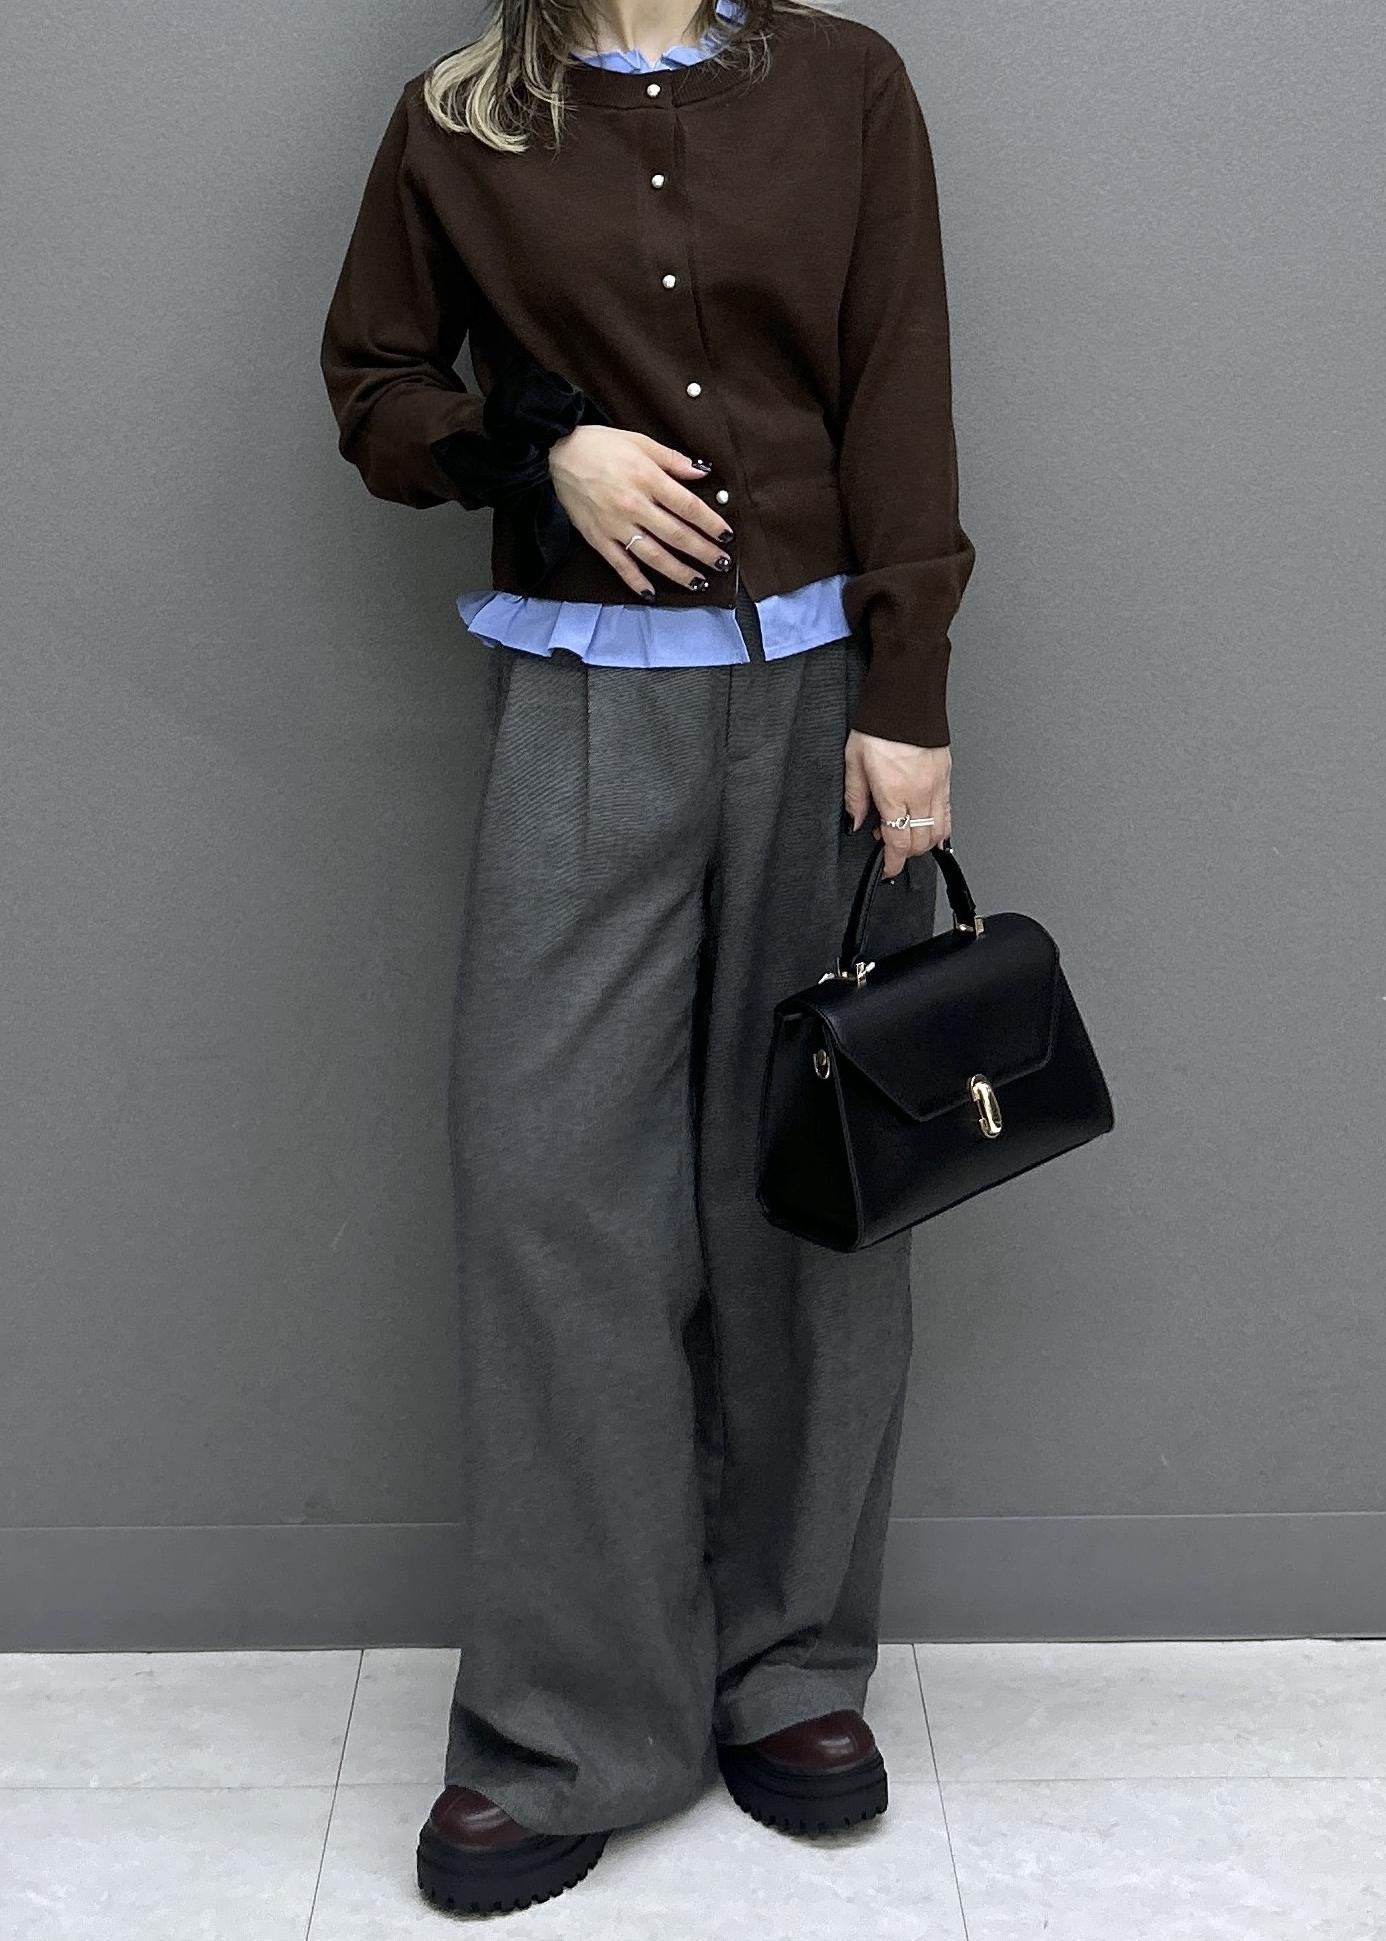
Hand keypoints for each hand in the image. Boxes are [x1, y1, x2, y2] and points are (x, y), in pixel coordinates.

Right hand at [547, 427, 734, 595]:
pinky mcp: (598, 538)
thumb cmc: (600, 444)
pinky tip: (652, 593)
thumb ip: (673, 460)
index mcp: (647, 479)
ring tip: (699, 582)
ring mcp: (616, 526)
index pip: (689, 507)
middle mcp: (634, 506)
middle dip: (703, 552)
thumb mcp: (640, 441)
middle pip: (677, 535)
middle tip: (722, 564)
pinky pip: (621, 565)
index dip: (711, 524)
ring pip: (654, 555)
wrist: (556, 452)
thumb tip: (702, 473)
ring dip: (679, 572)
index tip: (726, 536)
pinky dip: (636, 581)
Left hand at [844, 731, 951, 878]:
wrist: (906, 700)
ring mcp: (937, 786)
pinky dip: (942, 828)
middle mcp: (919, 794)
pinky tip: (934, 832)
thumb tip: (856, 821)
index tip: (887, 869)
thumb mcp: (853, 761)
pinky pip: (949, 812)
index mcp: (894, 794)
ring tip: (908, 838)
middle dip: (905, 854)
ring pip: (939, 831)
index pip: (897, 842)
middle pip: (919, 842)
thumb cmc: (880, 725)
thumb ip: (855, 797)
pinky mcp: (947, 777)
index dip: (892, 863)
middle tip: (889, 847)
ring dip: (923, 843)